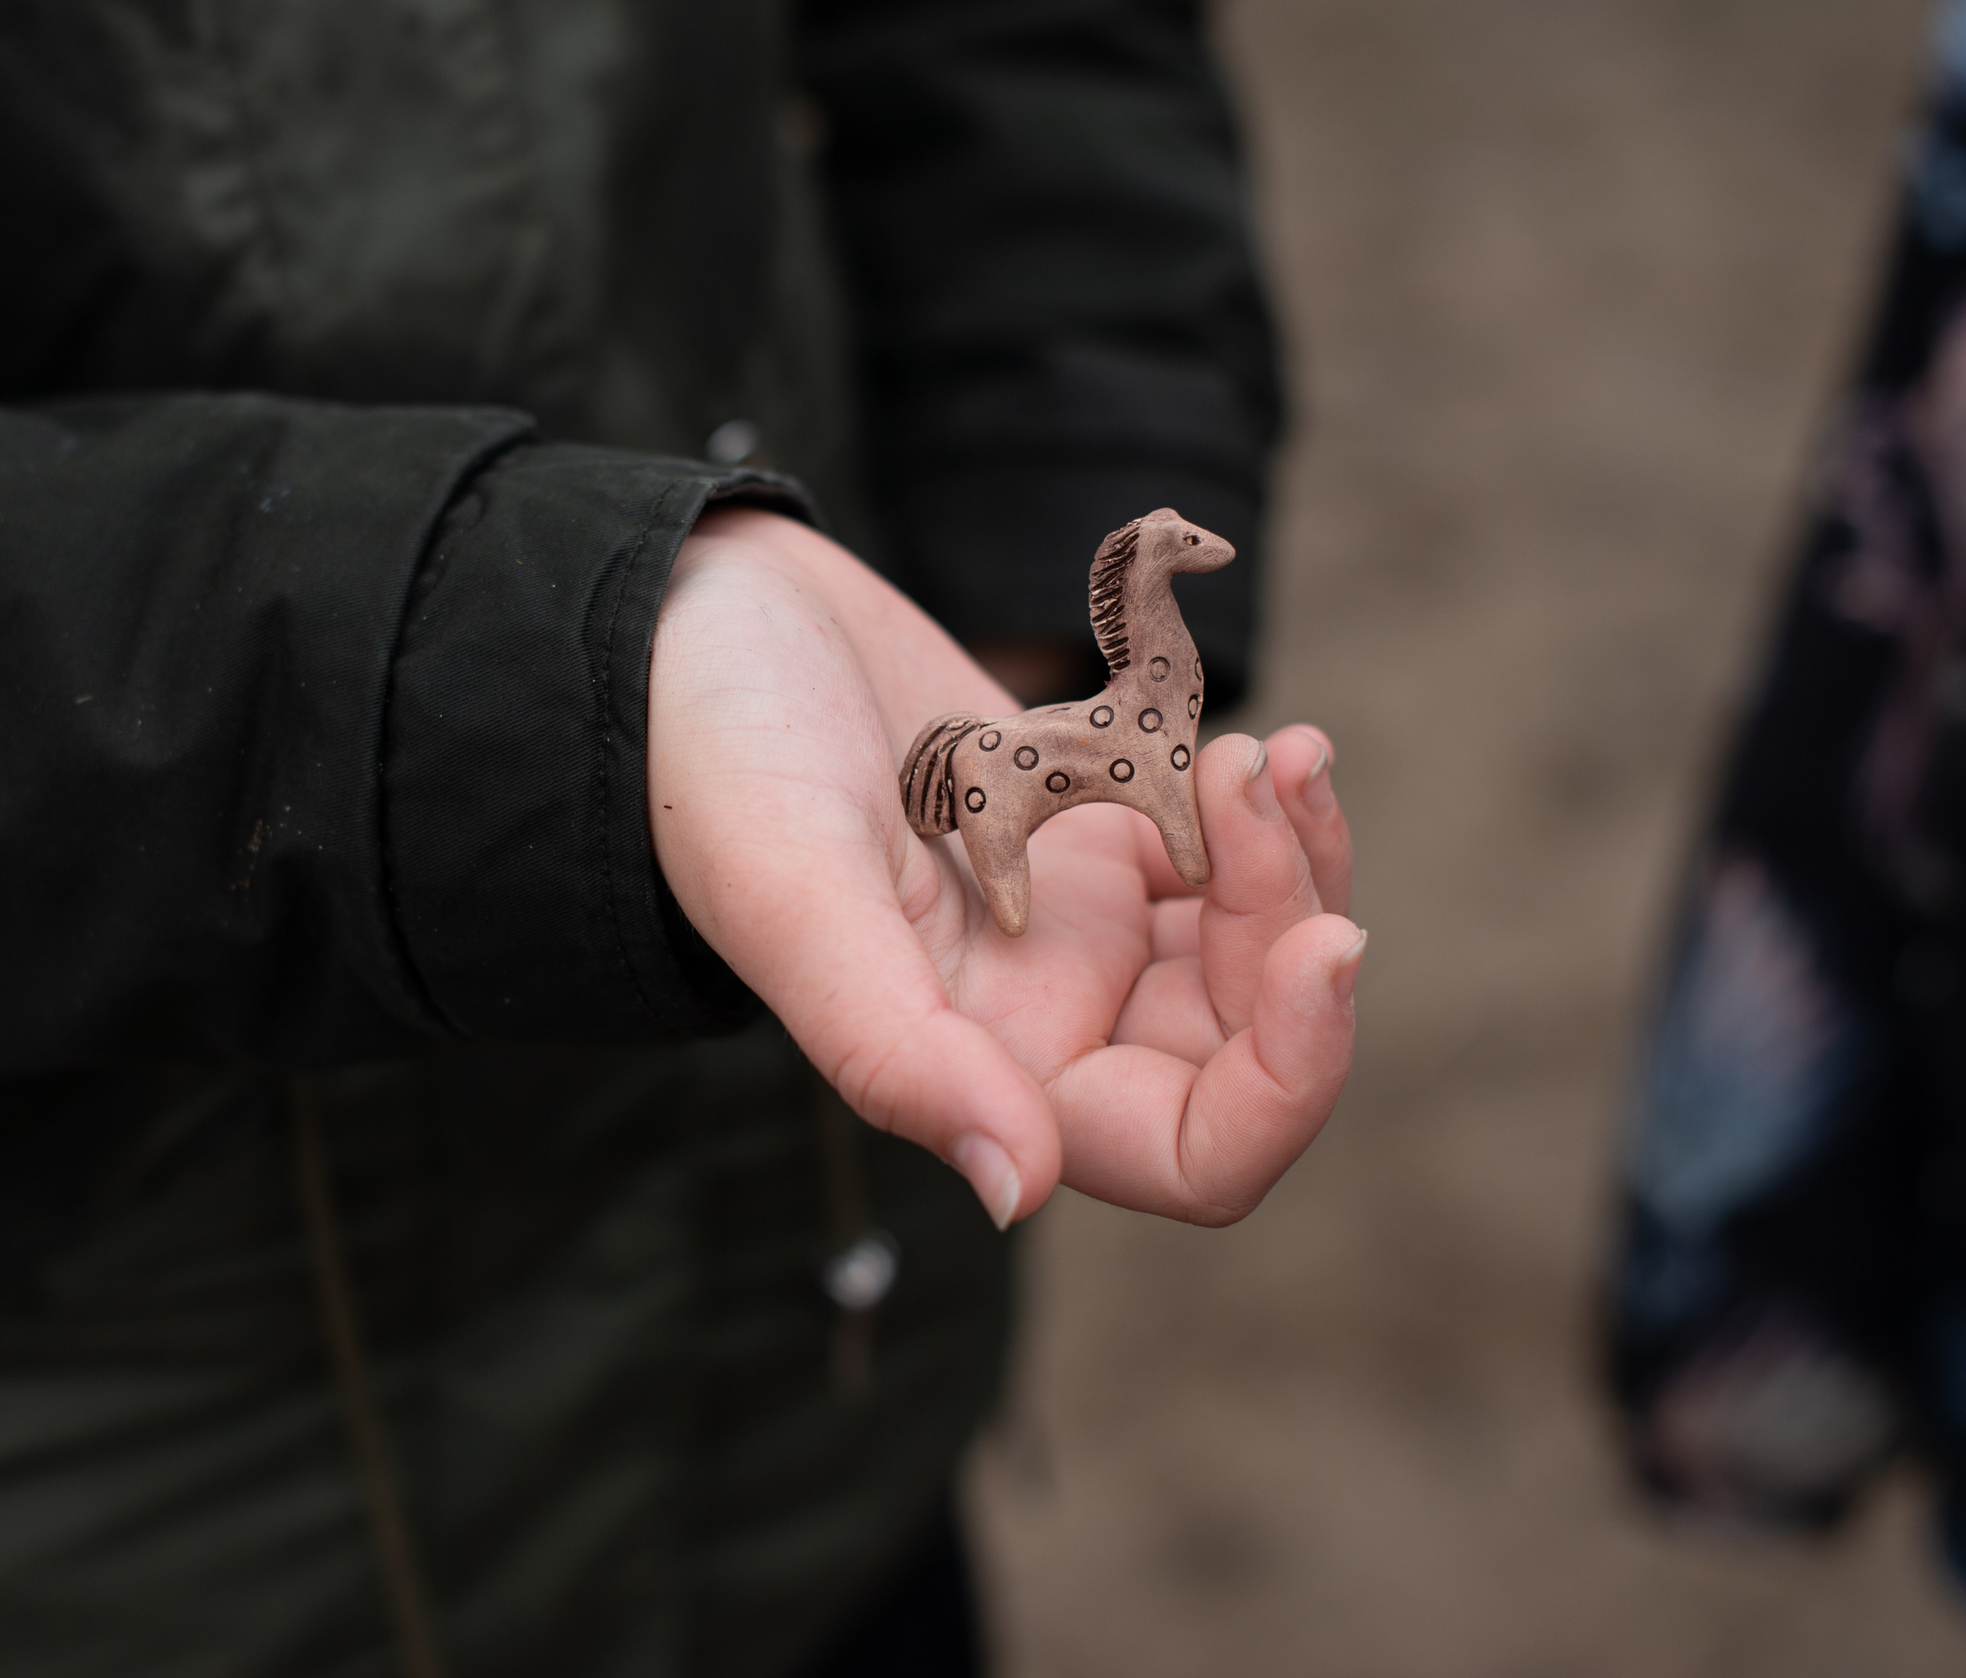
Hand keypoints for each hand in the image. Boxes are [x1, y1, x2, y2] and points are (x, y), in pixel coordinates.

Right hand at [647, 508, 1362, 1227]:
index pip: (1194, 1150)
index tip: (1325, 942)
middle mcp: (1041, 1010)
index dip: (1289, 1080)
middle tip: (1261, 770)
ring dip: (1291, 849)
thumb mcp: (791, 894)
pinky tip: (1247, 737)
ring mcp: (1070, 915)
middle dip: (1292, 916)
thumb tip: (1018, 1194)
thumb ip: (894, 1049)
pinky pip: (1223, 843)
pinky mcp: (1083, 821)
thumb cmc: (708, 753)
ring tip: (1270, 746)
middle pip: (1251, 1032)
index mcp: (982, 1061)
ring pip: (1253, 934)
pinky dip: (1259, 797)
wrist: (682, 616)